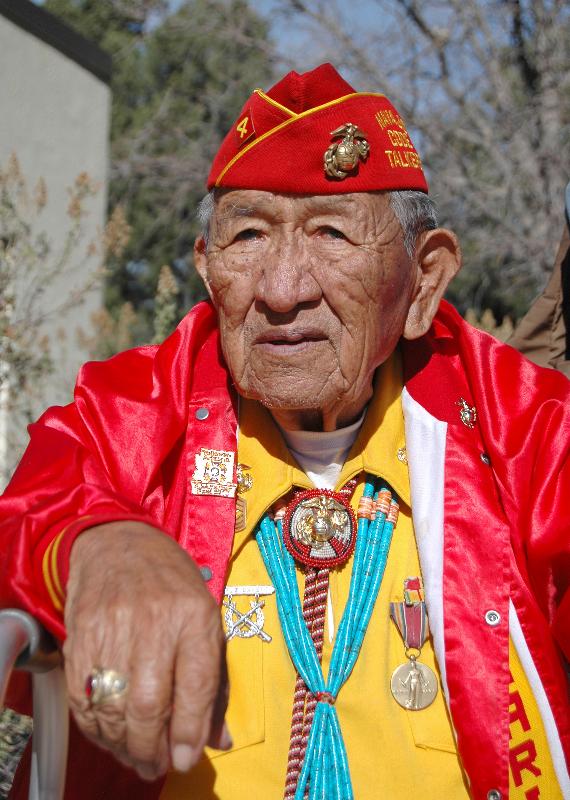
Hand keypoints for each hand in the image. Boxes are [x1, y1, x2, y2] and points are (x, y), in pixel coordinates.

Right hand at [63, 521, 229, 779]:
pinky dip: (95, 726)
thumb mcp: (204, 618)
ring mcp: (113, 627)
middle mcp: (155, 621)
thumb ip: (212, 681)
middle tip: (155, 766)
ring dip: (123, 744)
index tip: (185, 759)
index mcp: (195, 615)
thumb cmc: (171, 584)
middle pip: (150, 703)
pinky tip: (109, 733)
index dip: (190, 732)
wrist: (118, 542)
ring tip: (134, 756)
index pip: (196, 685)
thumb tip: (219, 740)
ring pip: (115, 706)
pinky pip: (84, 696)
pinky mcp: (81, 635)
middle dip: (152, 748)